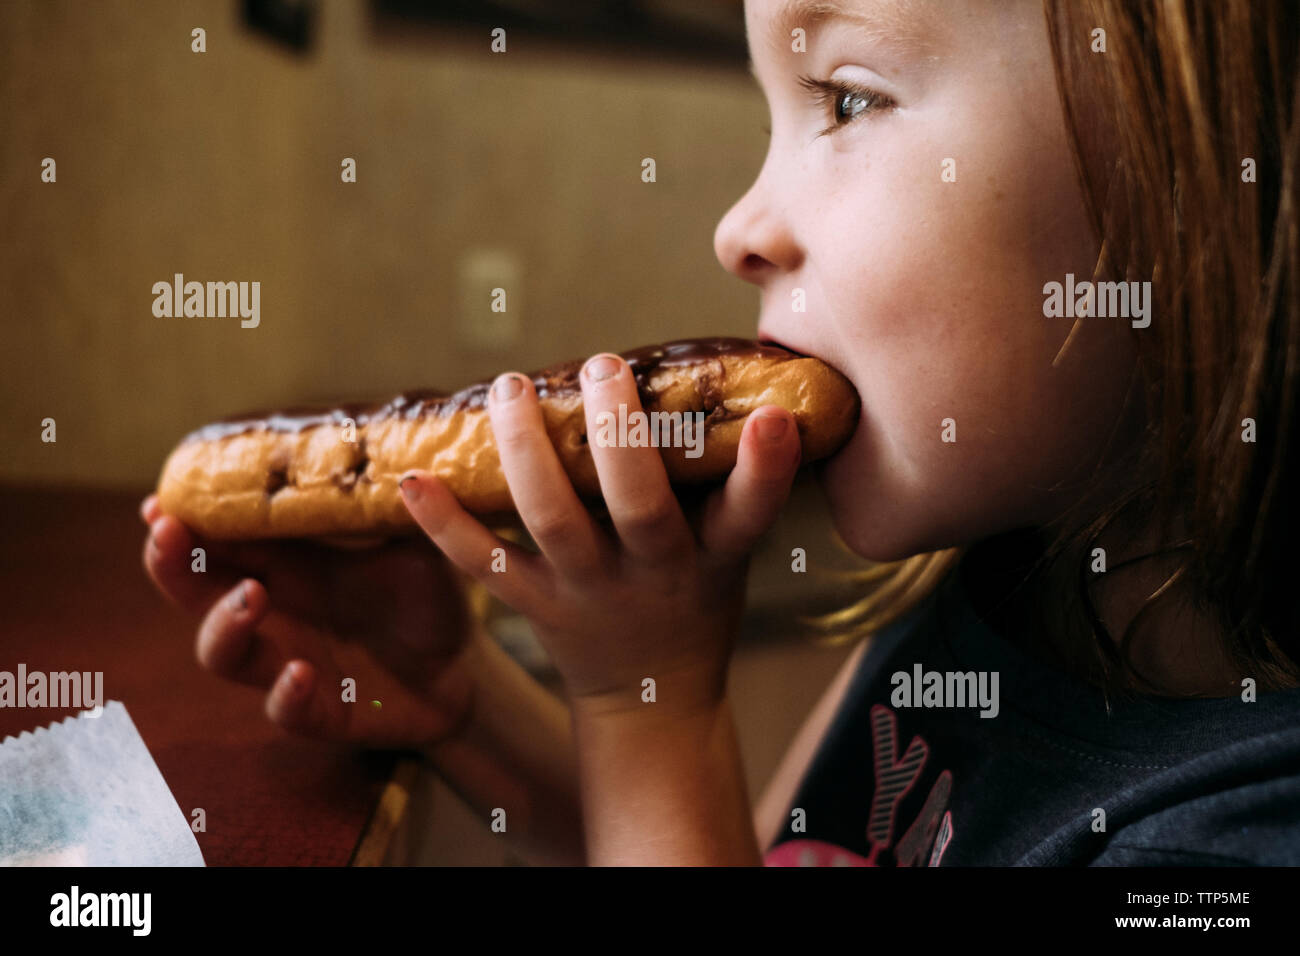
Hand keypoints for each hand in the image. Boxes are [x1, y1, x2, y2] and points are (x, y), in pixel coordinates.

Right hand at [140, 496, 476, 748]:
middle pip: (197, 593)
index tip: (159, 501)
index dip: (183, 522)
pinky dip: (286, 693)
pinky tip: (302, 672)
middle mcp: (277, 613)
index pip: (220, 540)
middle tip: (168, 534)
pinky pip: (284, 710)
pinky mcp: (320, 710)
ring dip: (224, 624)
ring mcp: (289, 662)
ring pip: (222, 653)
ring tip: (252, 595)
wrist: (463, 668)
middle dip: (173, 565)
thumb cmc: (426, 597)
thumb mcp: (416, 545)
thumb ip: (400, 508)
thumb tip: (405, 460)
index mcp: (290, 565)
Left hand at [396, 351, 801, 717]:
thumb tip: (719, 381)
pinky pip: (484, 563)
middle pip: (639, 505)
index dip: (765, 468)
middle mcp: (654, 571)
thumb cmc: (695, 600)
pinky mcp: (536, 605)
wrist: (651, 699)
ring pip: (554, 519)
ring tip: (512, 387)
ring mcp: (588, 590)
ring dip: (528, 449)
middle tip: (603, 365)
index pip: (750, 512)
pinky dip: (444, 524)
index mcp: (713, 555)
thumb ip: (720, 483)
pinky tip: (412, 480)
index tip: (774, 417)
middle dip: (619, 432)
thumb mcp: (727, 550)